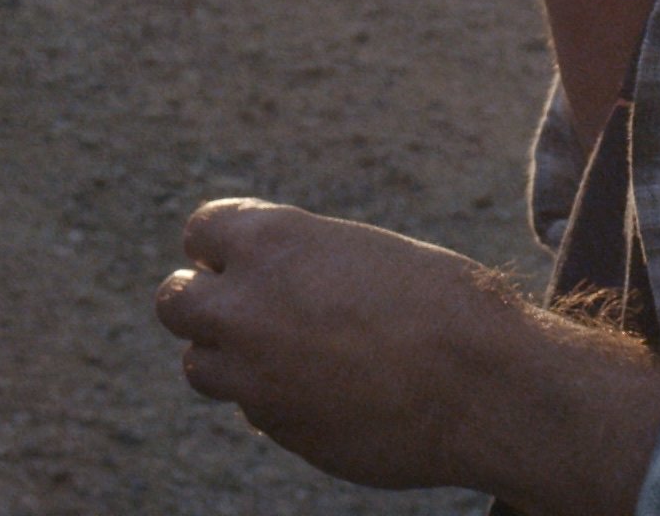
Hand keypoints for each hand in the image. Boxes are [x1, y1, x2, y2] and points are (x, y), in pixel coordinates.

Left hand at [152, 198, 659, 509]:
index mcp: (270, 242)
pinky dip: (279, 401)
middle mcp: (245, 307)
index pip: (202, 231)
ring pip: (200, 366)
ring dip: (231, 359)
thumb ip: (300, 268)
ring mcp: (253, 376)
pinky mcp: (276, 428)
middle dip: (201, 302)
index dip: (222, 246)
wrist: (484, 385)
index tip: (239, 258)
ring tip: (287, 356)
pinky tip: (333, 394)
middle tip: (240, 310)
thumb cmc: (443, 305)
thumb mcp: (363, 256)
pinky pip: (256, 409)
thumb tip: (262, 288)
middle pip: (176, 301)